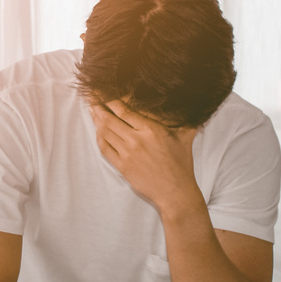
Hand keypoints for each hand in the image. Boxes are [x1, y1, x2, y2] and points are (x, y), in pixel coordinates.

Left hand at [89, 100, 202, 214]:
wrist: (175, 192)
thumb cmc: (182, 164)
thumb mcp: (185, 137)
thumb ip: (183, 118)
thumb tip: (189, 103)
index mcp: (151, 129)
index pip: (124, 109)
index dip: (109, 98)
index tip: (102, 90)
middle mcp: (136, 140)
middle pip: (109, 119)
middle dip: (98, 105)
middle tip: (91, 96)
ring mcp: (127, 154)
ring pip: (105, 132)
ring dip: (96, 119)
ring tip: (92, 109)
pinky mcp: (122, 166)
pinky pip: (105, 148)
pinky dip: (99, 137)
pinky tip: (98, 130)